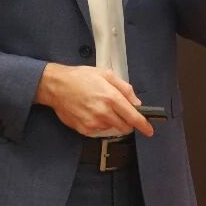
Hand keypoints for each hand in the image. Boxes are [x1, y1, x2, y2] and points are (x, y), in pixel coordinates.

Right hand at [34, 64, 153, 137]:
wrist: (57, 86)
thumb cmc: (81, 77)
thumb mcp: (106, 74)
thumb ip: (124, 88)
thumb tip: (136, 103)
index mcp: (111, 97)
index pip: (133, 117)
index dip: (143, 125)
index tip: (149, 130)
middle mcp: (104, 112)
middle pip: (124, 127)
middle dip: (126, 121)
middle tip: (118, 110)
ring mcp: (93, 123)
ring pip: (111, 128)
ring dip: (111, 120)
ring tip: (99, 106)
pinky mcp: (84, 129)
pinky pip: (99, 131)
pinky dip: (99, 123)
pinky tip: (90, 111)